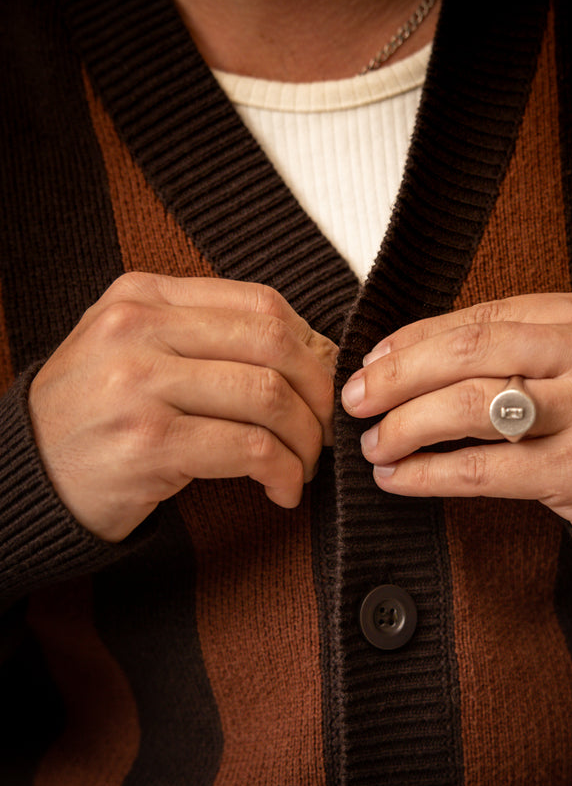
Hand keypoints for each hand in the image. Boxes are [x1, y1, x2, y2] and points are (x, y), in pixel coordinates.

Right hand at [29, 272, 336, 541]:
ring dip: (305, 439)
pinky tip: (280, 490)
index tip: (325, 383)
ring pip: (268, 395)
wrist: (25, 475)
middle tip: (328, 430)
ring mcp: (139, 383)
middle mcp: (138, 328)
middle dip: (320, 393)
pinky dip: (282, 471)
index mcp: (143, 295)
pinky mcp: (148, 442)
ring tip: (304, 466)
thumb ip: (210, 339)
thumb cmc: (94, 416)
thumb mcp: (137, 351)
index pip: (260, 303)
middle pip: (274, 344)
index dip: (312, 346)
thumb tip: (316, 353)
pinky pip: (249, 447)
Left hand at [341, 289, 571, 548]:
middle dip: (397, 376)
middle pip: (469, 353)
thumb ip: (524, 340)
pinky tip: (399, 477)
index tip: (376, 357)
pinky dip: (428, 473)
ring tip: (375, 441)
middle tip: (357, 397)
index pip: (486, 315)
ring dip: (405, 425)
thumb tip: (414, 350)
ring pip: (468, 408)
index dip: (418, 337)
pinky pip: (481, 470)